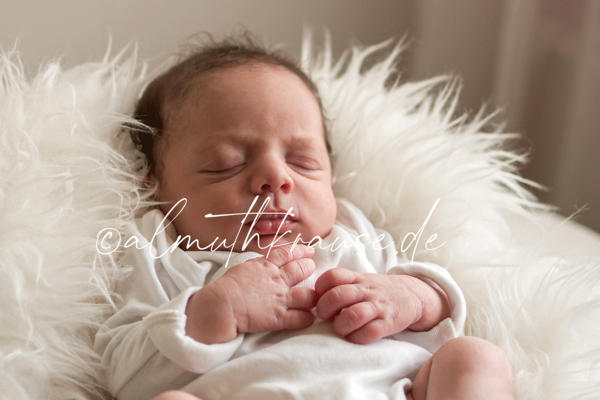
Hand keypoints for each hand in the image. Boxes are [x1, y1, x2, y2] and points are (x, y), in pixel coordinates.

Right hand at [185, 244, 316, 343]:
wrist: (221, 305)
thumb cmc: (226, 287)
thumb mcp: (242, 268)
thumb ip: (257, 266)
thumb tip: (263, 264)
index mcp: (265, 266)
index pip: (288, 253)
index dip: (301, 251)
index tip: (309, 252)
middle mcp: (276, 280)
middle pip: (302, 269)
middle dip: (309, 268)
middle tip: (311, 269)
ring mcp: (280, 299)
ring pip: (308, 295)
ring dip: (313, 296)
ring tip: (314, 296)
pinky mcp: (279, 318)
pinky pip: (301, 318)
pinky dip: (308, 318)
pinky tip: (310, 317)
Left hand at [315, 268, 447, 343]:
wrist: (412, 295)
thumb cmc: (377, 291)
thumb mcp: (360, 280)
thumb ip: (339, 285)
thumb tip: (311, 298)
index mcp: (356, 279)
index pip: (332, 276)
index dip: (320, 288)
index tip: (319, 298)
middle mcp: (366, 291)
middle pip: (338, 296)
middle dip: (324, 309)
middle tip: (324, 317)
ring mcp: (377, 307)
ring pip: (352, 315)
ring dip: (340, 326)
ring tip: (340, 328)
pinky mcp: (388, 323)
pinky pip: (369, 333)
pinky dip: (357, 338)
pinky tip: (354, 336)